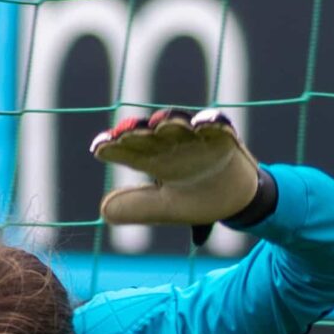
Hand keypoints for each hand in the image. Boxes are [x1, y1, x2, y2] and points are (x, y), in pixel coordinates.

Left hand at [89, 107, 263, 244]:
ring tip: (159, 124)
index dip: (114, 148)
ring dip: (169, 122)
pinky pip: (217, 126)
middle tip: (123, 133)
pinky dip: (210, 123)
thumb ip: (138, 207)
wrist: (234, 201)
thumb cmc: (195, 200)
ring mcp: (197, 139)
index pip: (129, 151)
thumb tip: (103, 211)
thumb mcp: (165, 207)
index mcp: (155, 160)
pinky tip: (201, 125)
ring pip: (180, 125)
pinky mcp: (224, 138)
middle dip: (137, 132)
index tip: (99, 148)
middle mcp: (172, 145)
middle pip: (151, 135)